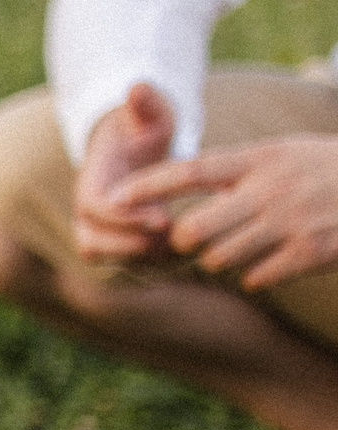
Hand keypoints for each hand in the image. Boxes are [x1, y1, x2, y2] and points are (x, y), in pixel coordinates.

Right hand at [73, 82, 176, 263]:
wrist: (135, 147)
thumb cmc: (145, 129)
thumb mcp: (151, 114)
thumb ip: (148, 104)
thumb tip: (138, 86)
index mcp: (91, 181)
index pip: (94, 209)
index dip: (125, 218)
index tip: (165, 216)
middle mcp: (87, 212)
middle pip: (93, 244)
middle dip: (135, 245)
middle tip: (179, 239)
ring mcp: (101, 231)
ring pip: (110, 260)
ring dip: (146, 259)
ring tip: (187, 247)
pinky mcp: (119, 245)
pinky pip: (130, 265)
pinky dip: (158, 265)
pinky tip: (192, 251)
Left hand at [110, 133, 337, 290]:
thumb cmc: (329, 167)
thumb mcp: (285, 153)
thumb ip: (239, 167)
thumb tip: (182, 181)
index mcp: (261, 158)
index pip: (190, 170)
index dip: (147, 185)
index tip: (113, 198)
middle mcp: (271, 189)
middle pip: (193, 229)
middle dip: (185, 242)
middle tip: (194, 241)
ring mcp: (292, 223)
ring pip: (219, 258)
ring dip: (219, 260)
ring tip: (238, 250)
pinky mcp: (312, 253)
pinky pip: (256, 277)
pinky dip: (255, 276)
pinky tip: (269, 266)